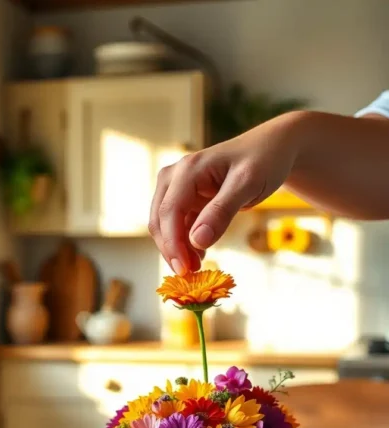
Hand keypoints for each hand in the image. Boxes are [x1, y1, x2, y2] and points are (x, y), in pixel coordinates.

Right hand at [149, 112, 300, 274]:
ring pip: (165, 226)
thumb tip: (197, 241)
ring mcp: (177, 188)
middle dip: (172, 249)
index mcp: (188, 169)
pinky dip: (185, 243)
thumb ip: (222, 211)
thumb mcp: (247, 184)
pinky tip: (200, 256)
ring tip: (197, 267)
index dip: (173, 243)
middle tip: (192, 274)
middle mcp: (175, 177)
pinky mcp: (185, 200)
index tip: (184, 269)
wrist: (271, 149)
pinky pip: (177, 226)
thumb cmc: (262, 161)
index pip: (169, 211)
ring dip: (177, 249)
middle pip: (160, 220)